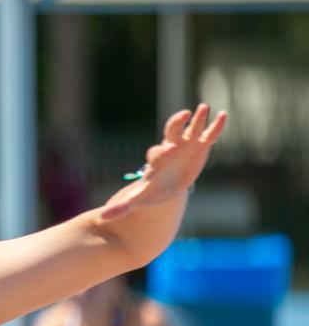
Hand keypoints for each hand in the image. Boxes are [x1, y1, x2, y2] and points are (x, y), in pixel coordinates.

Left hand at [101, 104, 227, 220]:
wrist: (167, 187)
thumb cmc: (153, 191)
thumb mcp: (139, 199)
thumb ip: (123, 206)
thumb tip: (102, 217)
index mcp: (157, 160)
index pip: (156, 153)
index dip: (159, 152)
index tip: (164, 151)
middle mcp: (171, 148)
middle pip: (172, 132)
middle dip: (176, 123)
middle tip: (182, 115)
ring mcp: (186, 145)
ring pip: (191, 128)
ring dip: (197, 119)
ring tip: (203, 107)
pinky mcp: (200, 147)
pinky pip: (208, 135)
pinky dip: (215, 126)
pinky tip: (223, 115)